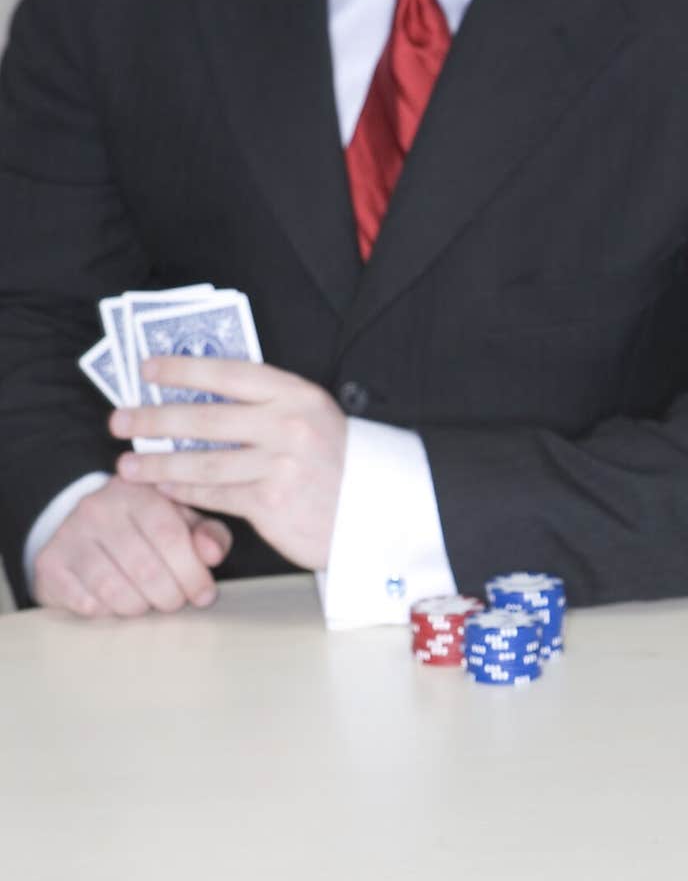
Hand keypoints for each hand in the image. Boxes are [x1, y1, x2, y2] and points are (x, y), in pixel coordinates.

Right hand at [33, 477, 232, 617]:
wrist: (83, 528)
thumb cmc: (144, 529)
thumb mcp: (182, 521)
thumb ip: (207, 534)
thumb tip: (214, 554)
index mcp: (137, 492)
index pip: (169, 535)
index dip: (192, 573)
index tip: (204, 595)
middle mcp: (98, 508)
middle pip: (144, 568)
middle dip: (170, 596)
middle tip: (176, 602)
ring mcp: (69, 535)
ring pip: (114, 589)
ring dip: (140, 607)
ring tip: (149, 603)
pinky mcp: (50, 564)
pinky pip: (86, 603)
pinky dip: (109, 612)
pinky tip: (118, 603)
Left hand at [109, 360, 347, 569]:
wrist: (376, 512)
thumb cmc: (336, 463)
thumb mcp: (309, 418)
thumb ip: (263, 405)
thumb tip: (197, 398)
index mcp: (296, 394)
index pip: (228, 373)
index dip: (182, 369)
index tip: (145, 370)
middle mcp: (288, 425)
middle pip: (205, 418)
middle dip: (154, 419)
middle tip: (119, 421)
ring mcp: (280, 465)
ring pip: (204, 461)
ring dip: (159, 464)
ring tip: (127, 465)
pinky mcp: (272, 503)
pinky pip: (217, 494)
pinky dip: (185, 492)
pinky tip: (163, 489)